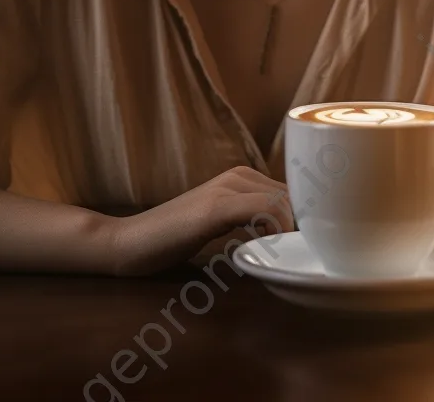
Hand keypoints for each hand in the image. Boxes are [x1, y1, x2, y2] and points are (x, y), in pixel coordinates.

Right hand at [107, 166, 293, 276]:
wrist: (127, 242)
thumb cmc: (172, 239)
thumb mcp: (220, 225)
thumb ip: (249, 220)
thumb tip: (288, 234)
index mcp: (241, 178)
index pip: (293, 193)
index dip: (306, 219)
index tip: (306, 247)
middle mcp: (237, 175)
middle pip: (294, 196)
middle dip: (305, 225)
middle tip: (302, 256)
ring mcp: (226, 188)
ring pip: (284, 201)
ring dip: (293, 230)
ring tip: (288, 258)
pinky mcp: (215, 207)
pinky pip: (264, 209)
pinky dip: (277, 229)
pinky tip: (271, 251)